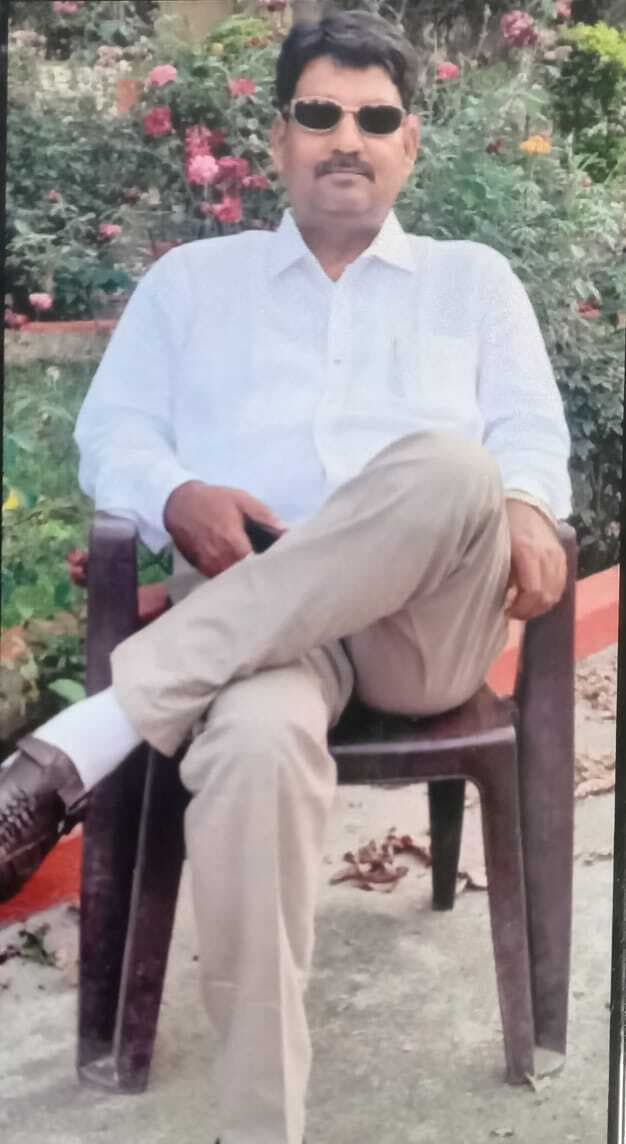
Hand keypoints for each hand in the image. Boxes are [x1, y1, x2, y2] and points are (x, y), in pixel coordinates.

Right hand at [163, 481, 285, 577]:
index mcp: (233, 543)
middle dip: (260, 579)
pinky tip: (242, 576)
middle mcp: (220, 560)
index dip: (270, 570)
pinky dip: (232, 581)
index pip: (256, 567)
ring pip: (232, 583)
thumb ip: (265, 517)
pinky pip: (220, 581)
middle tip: (276, 576)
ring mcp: (209, 567)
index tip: (283, 569)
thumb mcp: (242, 501)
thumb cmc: (214, 501)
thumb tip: (287, 532)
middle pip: (245, 580)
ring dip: (245, 582)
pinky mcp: (201, 570)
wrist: (179, 504)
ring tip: (261, 578)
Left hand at [504, 500, 565, 620]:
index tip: (506, 611)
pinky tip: (535, 598)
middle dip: (529, 611)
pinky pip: (561, 586)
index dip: (521, 608)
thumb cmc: (503, 527)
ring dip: (540, 606)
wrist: (525, 503)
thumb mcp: (496, 548)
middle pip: (545, 596)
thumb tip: (500, 601)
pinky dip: (549, 597)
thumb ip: (500, 574)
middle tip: (513, 613)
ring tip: (524, 607)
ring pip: (555, 594)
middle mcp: (546, 555)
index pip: (532, 591)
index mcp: (527, 551)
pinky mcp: (563, 558)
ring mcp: (557, 556)